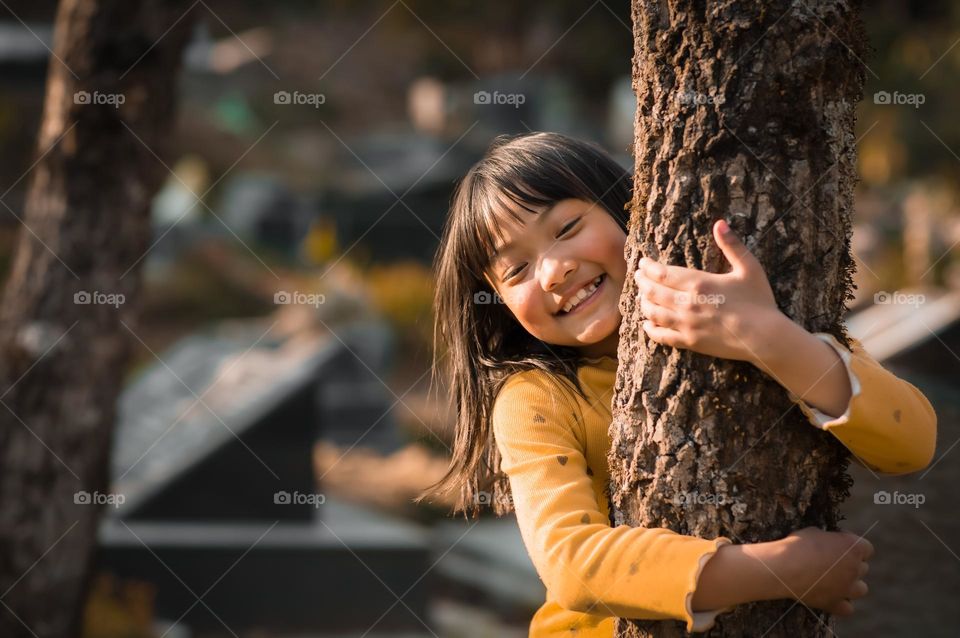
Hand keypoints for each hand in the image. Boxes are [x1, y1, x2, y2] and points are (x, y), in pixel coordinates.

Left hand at [634, 219, 782, 362]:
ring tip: (641, 296)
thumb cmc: (760, 301)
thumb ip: (732, 245)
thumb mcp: (749, 268)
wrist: (766, 337)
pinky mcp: (690, 342)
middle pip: (653, 291)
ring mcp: (686, 325)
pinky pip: (662, 336)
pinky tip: (646, 324)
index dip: (648, 267)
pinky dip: (650, 329)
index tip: (642, 263)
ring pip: (653, 313)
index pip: (662, 273)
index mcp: (699, 283)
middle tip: (637, 276)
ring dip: (643, 303)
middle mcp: (687, 304)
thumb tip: (719, 223)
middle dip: (642, 282)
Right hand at [777, 526, 873, 615]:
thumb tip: (827, 543)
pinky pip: (848, 608)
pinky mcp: (835, 604)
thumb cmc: (797, 545)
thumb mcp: (813, 532)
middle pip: (863, 568)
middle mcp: (856, 569)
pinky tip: (830, 596)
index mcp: (853, 547)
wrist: (784, 567)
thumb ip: (828, 539)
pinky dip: (841, 603)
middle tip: (830, 561)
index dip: (851, 545)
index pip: (867, 548)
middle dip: (850, 564)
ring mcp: (847, 589)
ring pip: (861, 589)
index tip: (836, 543)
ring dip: (851, 585)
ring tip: (835, 580)